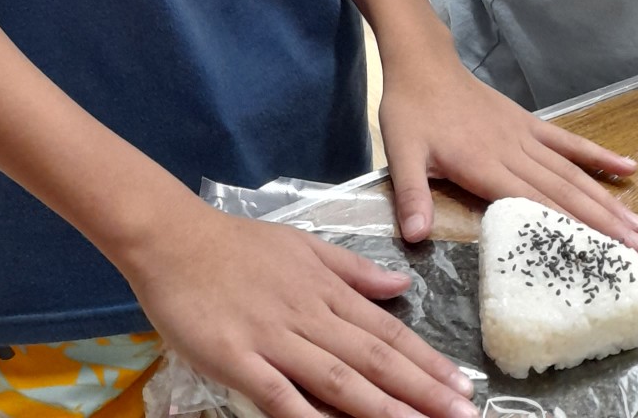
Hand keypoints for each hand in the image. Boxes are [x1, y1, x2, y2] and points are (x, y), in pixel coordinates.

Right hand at [122, 203, 478, 417]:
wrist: (172, 237)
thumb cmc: (236, 245)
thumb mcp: (302, 245)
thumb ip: (352, 269)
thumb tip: (402, 286)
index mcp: (324, 288)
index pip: (385, 330)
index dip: (426, 361)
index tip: (463, 385)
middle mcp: (308, 314)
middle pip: (373, 358)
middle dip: (421, 391)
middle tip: (464, 415)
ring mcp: (274, 337)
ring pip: (339, 380)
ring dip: (384, 408)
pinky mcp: (238, 358)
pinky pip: (280, 396)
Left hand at [377, 42, 637, 251]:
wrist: (423, 64)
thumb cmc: (411, 111)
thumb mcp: (401, 153)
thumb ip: (411, 194)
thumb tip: (414, 237)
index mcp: (485, 165)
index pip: (535, 203)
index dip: (570, 228)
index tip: (603, 253)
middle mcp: (513, 151)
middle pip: (564, 191)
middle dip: (603, 222)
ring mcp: (525, 135)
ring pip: (572, 171)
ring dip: (606, 198)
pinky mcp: (528, 122)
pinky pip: (567, 141)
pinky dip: (597, 156)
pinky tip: (627, 167)